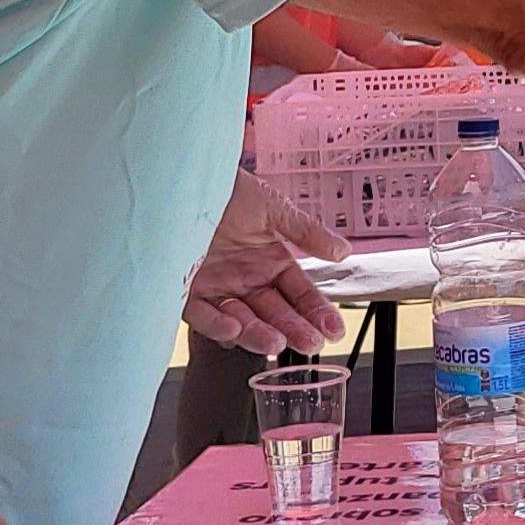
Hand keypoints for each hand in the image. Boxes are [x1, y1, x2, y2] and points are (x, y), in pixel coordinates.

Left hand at [186, 173, 351, 354]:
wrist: (181, 181)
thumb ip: (307, 232)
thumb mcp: (273, 208)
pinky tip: (234, 330)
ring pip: (242, 319)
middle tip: (311, 343)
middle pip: (274, 312)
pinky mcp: (186, 292)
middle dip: (294, 329)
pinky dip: (218, 326)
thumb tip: (343, 251)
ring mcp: (218, 288)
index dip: (316, 311)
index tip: (333, 329)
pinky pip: (203, 316)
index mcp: (269, 260)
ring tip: (277, 342)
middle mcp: (245, 279)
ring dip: (259, 334)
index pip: (298, 293)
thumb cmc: (227, 189)